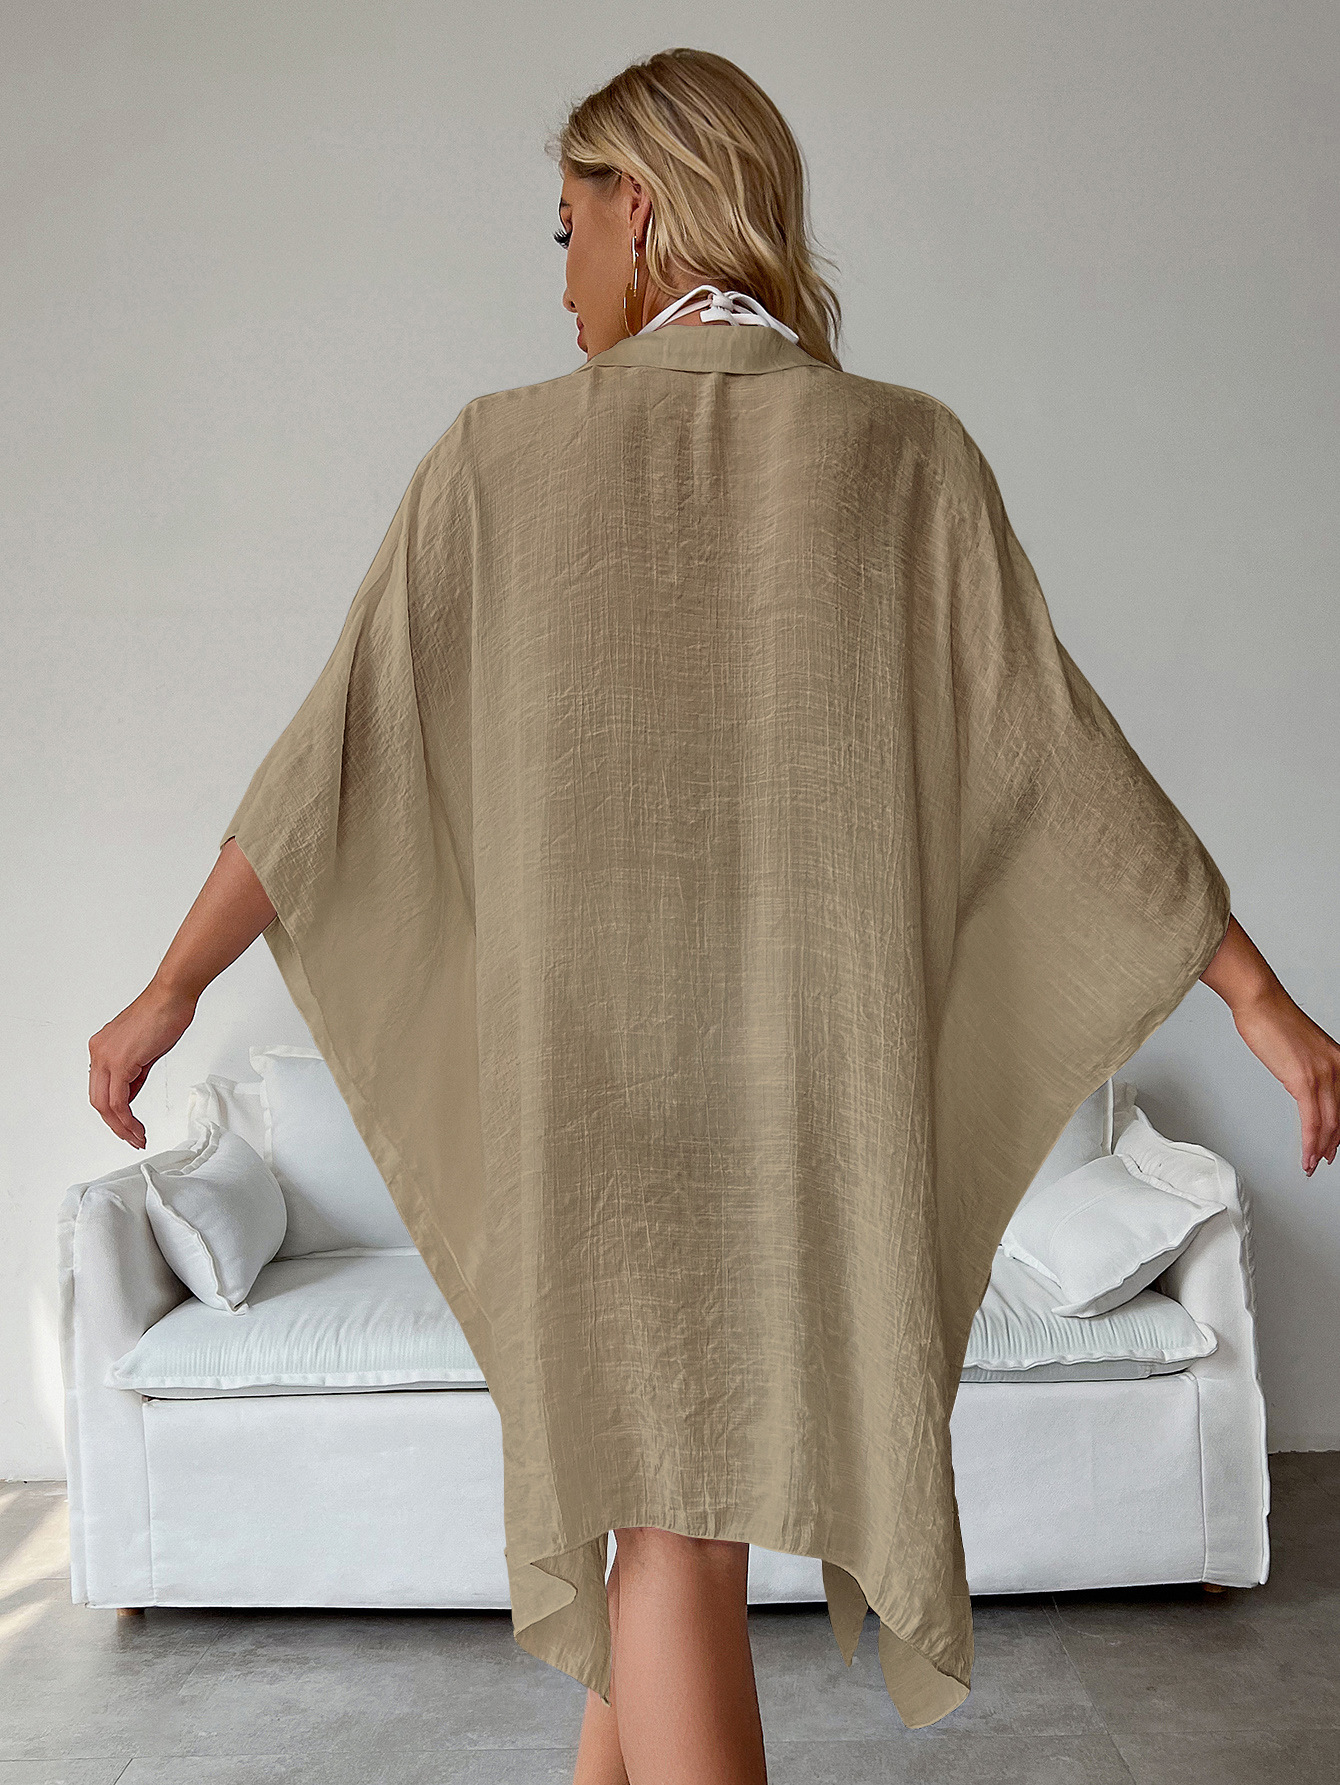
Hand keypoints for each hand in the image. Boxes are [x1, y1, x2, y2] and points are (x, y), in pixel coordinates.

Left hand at [88, 980, 196, 1148]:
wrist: (172, 996)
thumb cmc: (164, 1013)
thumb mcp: (144, 1049)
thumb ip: (134, 1072)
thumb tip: (130, 1092)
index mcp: (102, 1048)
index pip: (101, 1089)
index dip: (113, 1112)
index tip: (128, 1125)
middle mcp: (98, 1052)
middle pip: (98, 1101)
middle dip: (115, 1125)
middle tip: (131, 1137)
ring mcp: (106, 1057)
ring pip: (104, 1104)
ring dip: (121, 1126)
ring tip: (136, 1137)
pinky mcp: (120, 1062)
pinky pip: (118, 1100)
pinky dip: (127, 1118)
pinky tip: (137, 1126)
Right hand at [1200, 914, 1338, 1176]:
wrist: (1259, 1000)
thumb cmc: (1272, 1017)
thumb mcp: (1299, 1046)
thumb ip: (1306, 1066)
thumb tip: (1300, 1084)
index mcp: (1338, 1058)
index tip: (1335, 1140)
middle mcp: (1337, 1067)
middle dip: (1334, 1141)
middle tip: (1326, 1158)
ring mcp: (1323, 1074)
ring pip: (1330, 1123)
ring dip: (1322, 1148)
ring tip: (1313, 1163)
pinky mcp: (1304, 1080)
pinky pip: (1312, 1121)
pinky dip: (1310, 1143)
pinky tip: (1307, 1155)